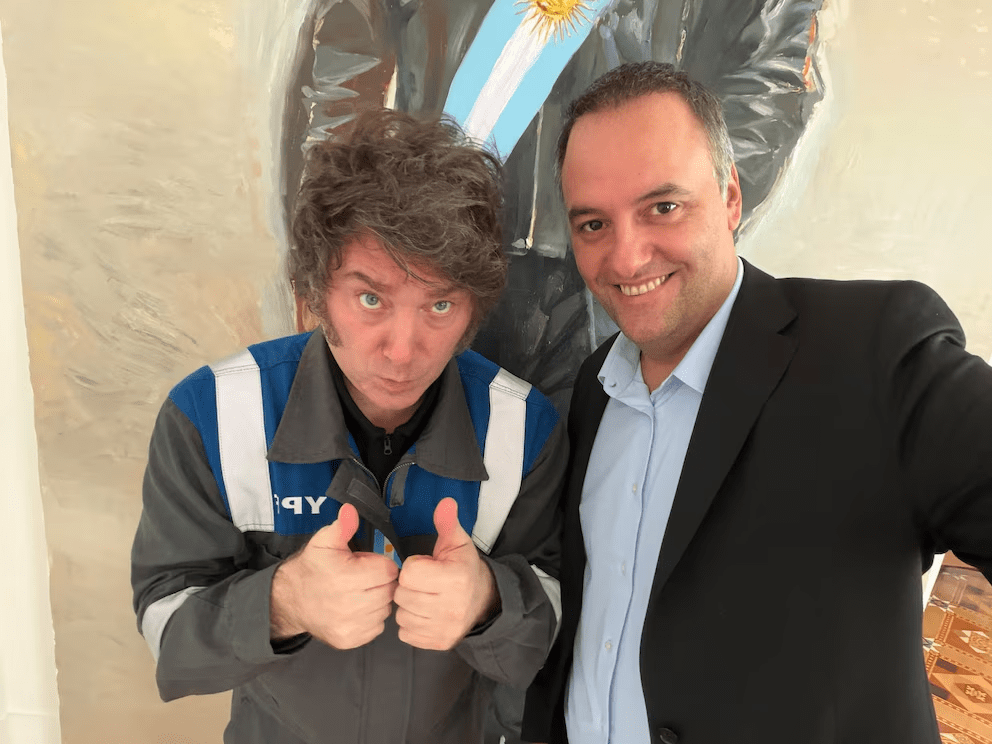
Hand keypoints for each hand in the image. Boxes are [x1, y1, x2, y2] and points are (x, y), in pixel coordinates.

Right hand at [270, 503, 398, 648]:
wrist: (290, 599)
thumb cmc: (312, 568)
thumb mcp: (323, 541)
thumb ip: (342, 526)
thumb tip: (350, 510)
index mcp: (345, 577)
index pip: (388, 570)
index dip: (380, 564)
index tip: (366, 564)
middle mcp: (348, 605)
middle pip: (389, 590)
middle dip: (380, 582)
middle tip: (364, 578)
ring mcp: (349, 626)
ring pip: (385, 610)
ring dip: (377, 600)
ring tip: (359, 592)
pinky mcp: (349, 640)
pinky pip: (376, 627)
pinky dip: (371, 618)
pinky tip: (356, 608)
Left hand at [394, 497, 498, 649]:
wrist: (483, 600)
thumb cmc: (464, 568)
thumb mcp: (457, 542)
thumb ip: (447, 522)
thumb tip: (445, 502)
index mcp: (455, 579)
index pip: (409, 573)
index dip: (414, 566)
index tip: (426, 566)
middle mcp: (451, 607)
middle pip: (402, 595)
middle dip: (408, 587)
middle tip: (424, 583)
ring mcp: (445, 628)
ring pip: (402, 615)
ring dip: (408, 605)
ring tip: (424, 597)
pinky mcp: (438, 643)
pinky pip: (405, 633)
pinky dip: (410, 623)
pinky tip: (424, 613)